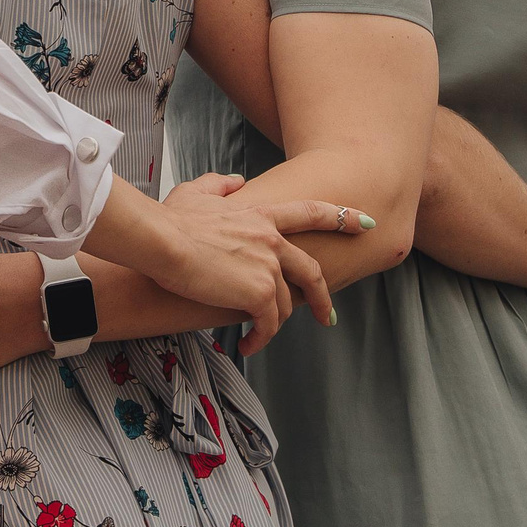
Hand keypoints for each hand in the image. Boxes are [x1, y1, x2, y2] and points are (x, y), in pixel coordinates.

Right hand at [148, 173, 359, 352]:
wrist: (162, 241)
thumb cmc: (171, 219)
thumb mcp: (196, 192)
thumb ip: (221, 184)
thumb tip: (237, 181)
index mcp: (262, 215)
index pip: (311, 212)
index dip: (341, 217)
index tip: (364, 223)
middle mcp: (272, 240)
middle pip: (311, 270)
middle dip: (324, 297)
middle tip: (328, 317)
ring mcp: (268, 267)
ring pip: (286, 304)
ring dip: (273, 325)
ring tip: (256, 338)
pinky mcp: (259, 293)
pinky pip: (269, 323)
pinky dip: (260, 338)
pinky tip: (246, 345)